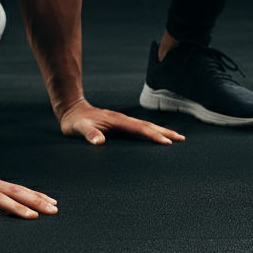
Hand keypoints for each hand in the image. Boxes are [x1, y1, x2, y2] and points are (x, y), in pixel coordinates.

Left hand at [58, 98, 184, 145]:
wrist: (71, 109)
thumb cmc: (74, 121)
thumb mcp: (78, 128)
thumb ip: (88, 134)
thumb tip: (99, 141)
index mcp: (116, 121)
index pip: (138, 129)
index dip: (153, 136)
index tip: (167, 142)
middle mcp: (122, 120)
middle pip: (147, 126)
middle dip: (164, 132)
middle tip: (181, 139)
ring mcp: (122, 122)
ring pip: (145, 126)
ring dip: (161, 131)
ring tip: (176, 138)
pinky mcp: (120, 125)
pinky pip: (139, 128)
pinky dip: (151, 132)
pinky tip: (156, 137)